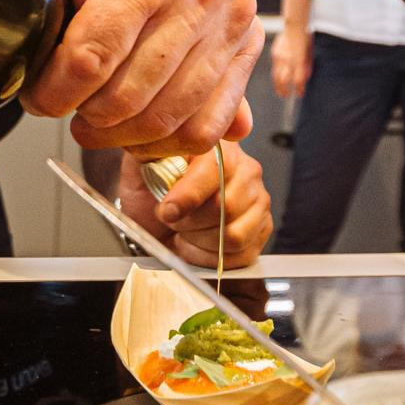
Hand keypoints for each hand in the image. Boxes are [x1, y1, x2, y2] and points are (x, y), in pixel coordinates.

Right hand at [22, 0, 260, 155]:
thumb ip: (206, 80)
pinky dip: (56, 86)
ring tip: (54, 96)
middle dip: (106, 133)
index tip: (113, 137)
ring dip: (75, 111)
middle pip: (161, 118)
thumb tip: (238, 131)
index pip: (204, 128)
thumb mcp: (169, 23)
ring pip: (125, 97)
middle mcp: (221, 7)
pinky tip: (42, 84)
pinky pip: (90, 63)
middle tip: (75, 120)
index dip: (148, 147)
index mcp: (236, 25)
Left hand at [118, 143, 272, 267]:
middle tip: (173, 220)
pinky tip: (198, 244)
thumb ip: (150, 153)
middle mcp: (246, 170)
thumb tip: (157, 148)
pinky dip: (212, 257)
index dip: (188, 196)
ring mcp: (258, 200)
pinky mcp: (262, 229)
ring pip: (233, 235)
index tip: (168, 211)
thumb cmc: (152, 191)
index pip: (214, 171)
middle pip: (225, 208)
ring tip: (186, 231)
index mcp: (218, 146)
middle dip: (190, 222)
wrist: (157, 217)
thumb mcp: (142, 166)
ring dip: (200, 241)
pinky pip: (241, 255)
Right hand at [271, 24, 312, 97]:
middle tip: (286, 95)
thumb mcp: (310, 52)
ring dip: (278, 85)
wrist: (294, 25)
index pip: (298, 79)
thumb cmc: (306, 38)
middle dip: (284, 90)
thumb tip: (305, 77)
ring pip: (276, 75)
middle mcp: (288, 59)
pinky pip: (274, 66)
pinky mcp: (274, 53)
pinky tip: (278, 78)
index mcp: (298, 60)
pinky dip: (276, 74)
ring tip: (280, 92)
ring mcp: (279, 56)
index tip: (300, 94)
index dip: (299, 89)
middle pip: (284, 80)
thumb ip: (307, 65)